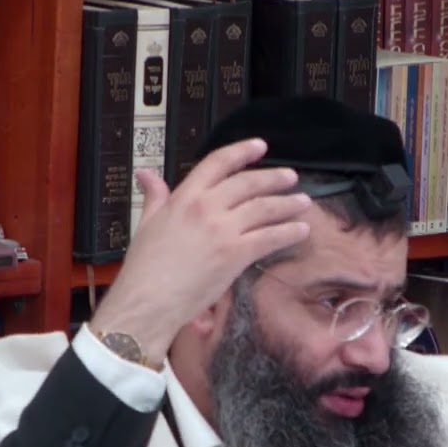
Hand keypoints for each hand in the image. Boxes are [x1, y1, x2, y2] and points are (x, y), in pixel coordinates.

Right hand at [90, 138, 311, 361]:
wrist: (147, 300)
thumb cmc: (144, 268)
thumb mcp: (146, 223)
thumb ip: (155, 197)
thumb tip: (146, 175)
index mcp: (184, 197)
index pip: (217, 163)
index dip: (242, 151)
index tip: (259, 146)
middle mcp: (206, 207)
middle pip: (248, 183)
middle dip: (274, 179)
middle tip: (291, 177)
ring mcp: (223, 230)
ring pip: (264, 208)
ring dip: (288, 204)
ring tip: (303, 202)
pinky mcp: (235, 254)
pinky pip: (270, 237)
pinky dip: (289, 232)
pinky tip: (301, 230)